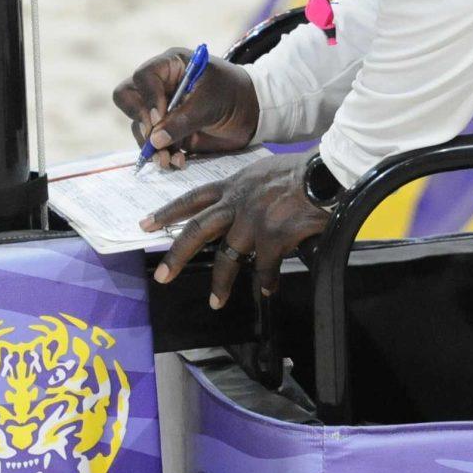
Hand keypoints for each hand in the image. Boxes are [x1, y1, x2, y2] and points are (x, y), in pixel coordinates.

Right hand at [112, 49, 258, 168]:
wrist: (252, 113)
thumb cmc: (233, 94)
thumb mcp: (211, 102)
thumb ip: (183, 120)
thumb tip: (154, 140)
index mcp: (170, 66)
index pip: (143, 77)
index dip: (147, 98)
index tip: (160, 118)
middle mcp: (160, 85)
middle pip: (128, 98)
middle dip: (140, 121)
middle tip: (154, 139)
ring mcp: (160, 109)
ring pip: (139, 126)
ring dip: (150, 146)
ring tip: (168, 160)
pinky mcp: (166, 130)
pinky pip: (152, 144)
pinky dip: (162, 155)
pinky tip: (178, 162)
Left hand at [143, 153, 333, 309]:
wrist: (325, 174)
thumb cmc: (300, 171)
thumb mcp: (263, 172)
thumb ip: (246, 189)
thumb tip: (242, 204)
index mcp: (233, 186)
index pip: (192, 199)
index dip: (168, 212)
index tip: (147, 224)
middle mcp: (236, 204)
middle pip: (197, 231)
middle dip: (177, 255)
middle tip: (162, 276)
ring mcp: (253, 222)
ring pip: (228, 258)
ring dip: (221, 284)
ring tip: (216, 302)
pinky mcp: (273, 237)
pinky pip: (264, 268)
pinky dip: (266, 281)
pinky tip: (267, 290)